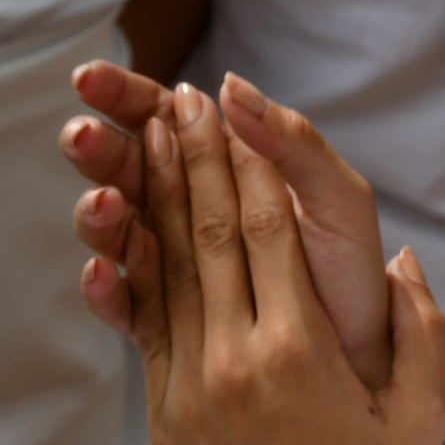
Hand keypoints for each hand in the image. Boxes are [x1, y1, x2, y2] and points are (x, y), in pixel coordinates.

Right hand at [64, 65, 392, 387]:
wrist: (366, 366)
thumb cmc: (356, 279)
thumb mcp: (338, 200)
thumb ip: (292, 143)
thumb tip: (228, 85)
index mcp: (232, 172)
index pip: (165, 118)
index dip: (125, 95)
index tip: (88, 78)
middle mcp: (197, 214)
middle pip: (129, 168)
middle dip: (98, 148)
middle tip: (79, 138)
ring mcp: (178, 269)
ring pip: (119, 229)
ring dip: (99, 212)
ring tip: (104, 204)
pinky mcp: (168, 328)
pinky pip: (124, 303)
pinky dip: (105, 287)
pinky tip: (102, 271)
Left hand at [117, 83, 444, 444]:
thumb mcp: (422, 420)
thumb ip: (422, 333)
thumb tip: (404, 261)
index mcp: (301, 352)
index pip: (266, 230)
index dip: (244, 159)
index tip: (229, 102)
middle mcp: (236, 360)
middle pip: (205, 232)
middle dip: (190, 155)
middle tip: (175, 93)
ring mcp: (190, 388)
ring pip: (166, 269)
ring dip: (154, 194)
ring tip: (143, 133)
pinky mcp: (163, 416)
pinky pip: (146, 322)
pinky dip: (137, 261)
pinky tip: (129, 220)